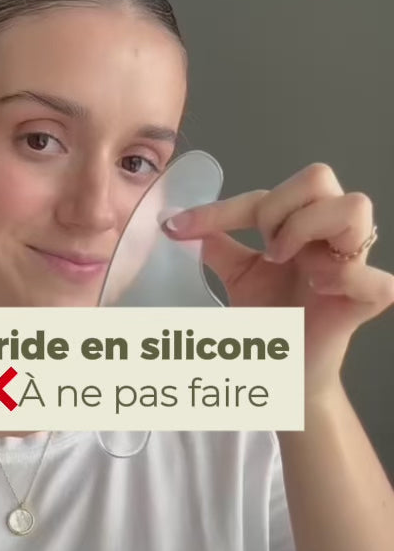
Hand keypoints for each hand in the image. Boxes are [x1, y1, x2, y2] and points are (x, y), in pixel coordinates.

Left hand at [162, 162, 393, 398]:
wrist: (286, 373)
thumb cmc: (272, 321)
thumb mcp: (237, 276)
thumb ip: (216, 246)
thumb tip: (177, 221)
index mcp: (301, 225)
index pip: (267, 194)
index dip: (221, 209)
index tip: (179, 228)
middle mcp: (329, 236)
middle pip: (319, 176)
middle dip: (278, 209)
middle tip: (262, 249)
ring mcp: (353, 265)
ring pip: (355, 207)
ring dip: (309, 229)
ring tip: (286, 263)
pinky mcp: (367, 300)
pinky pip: (374, 276)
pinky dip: (342, 278)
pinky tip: (318, 289)